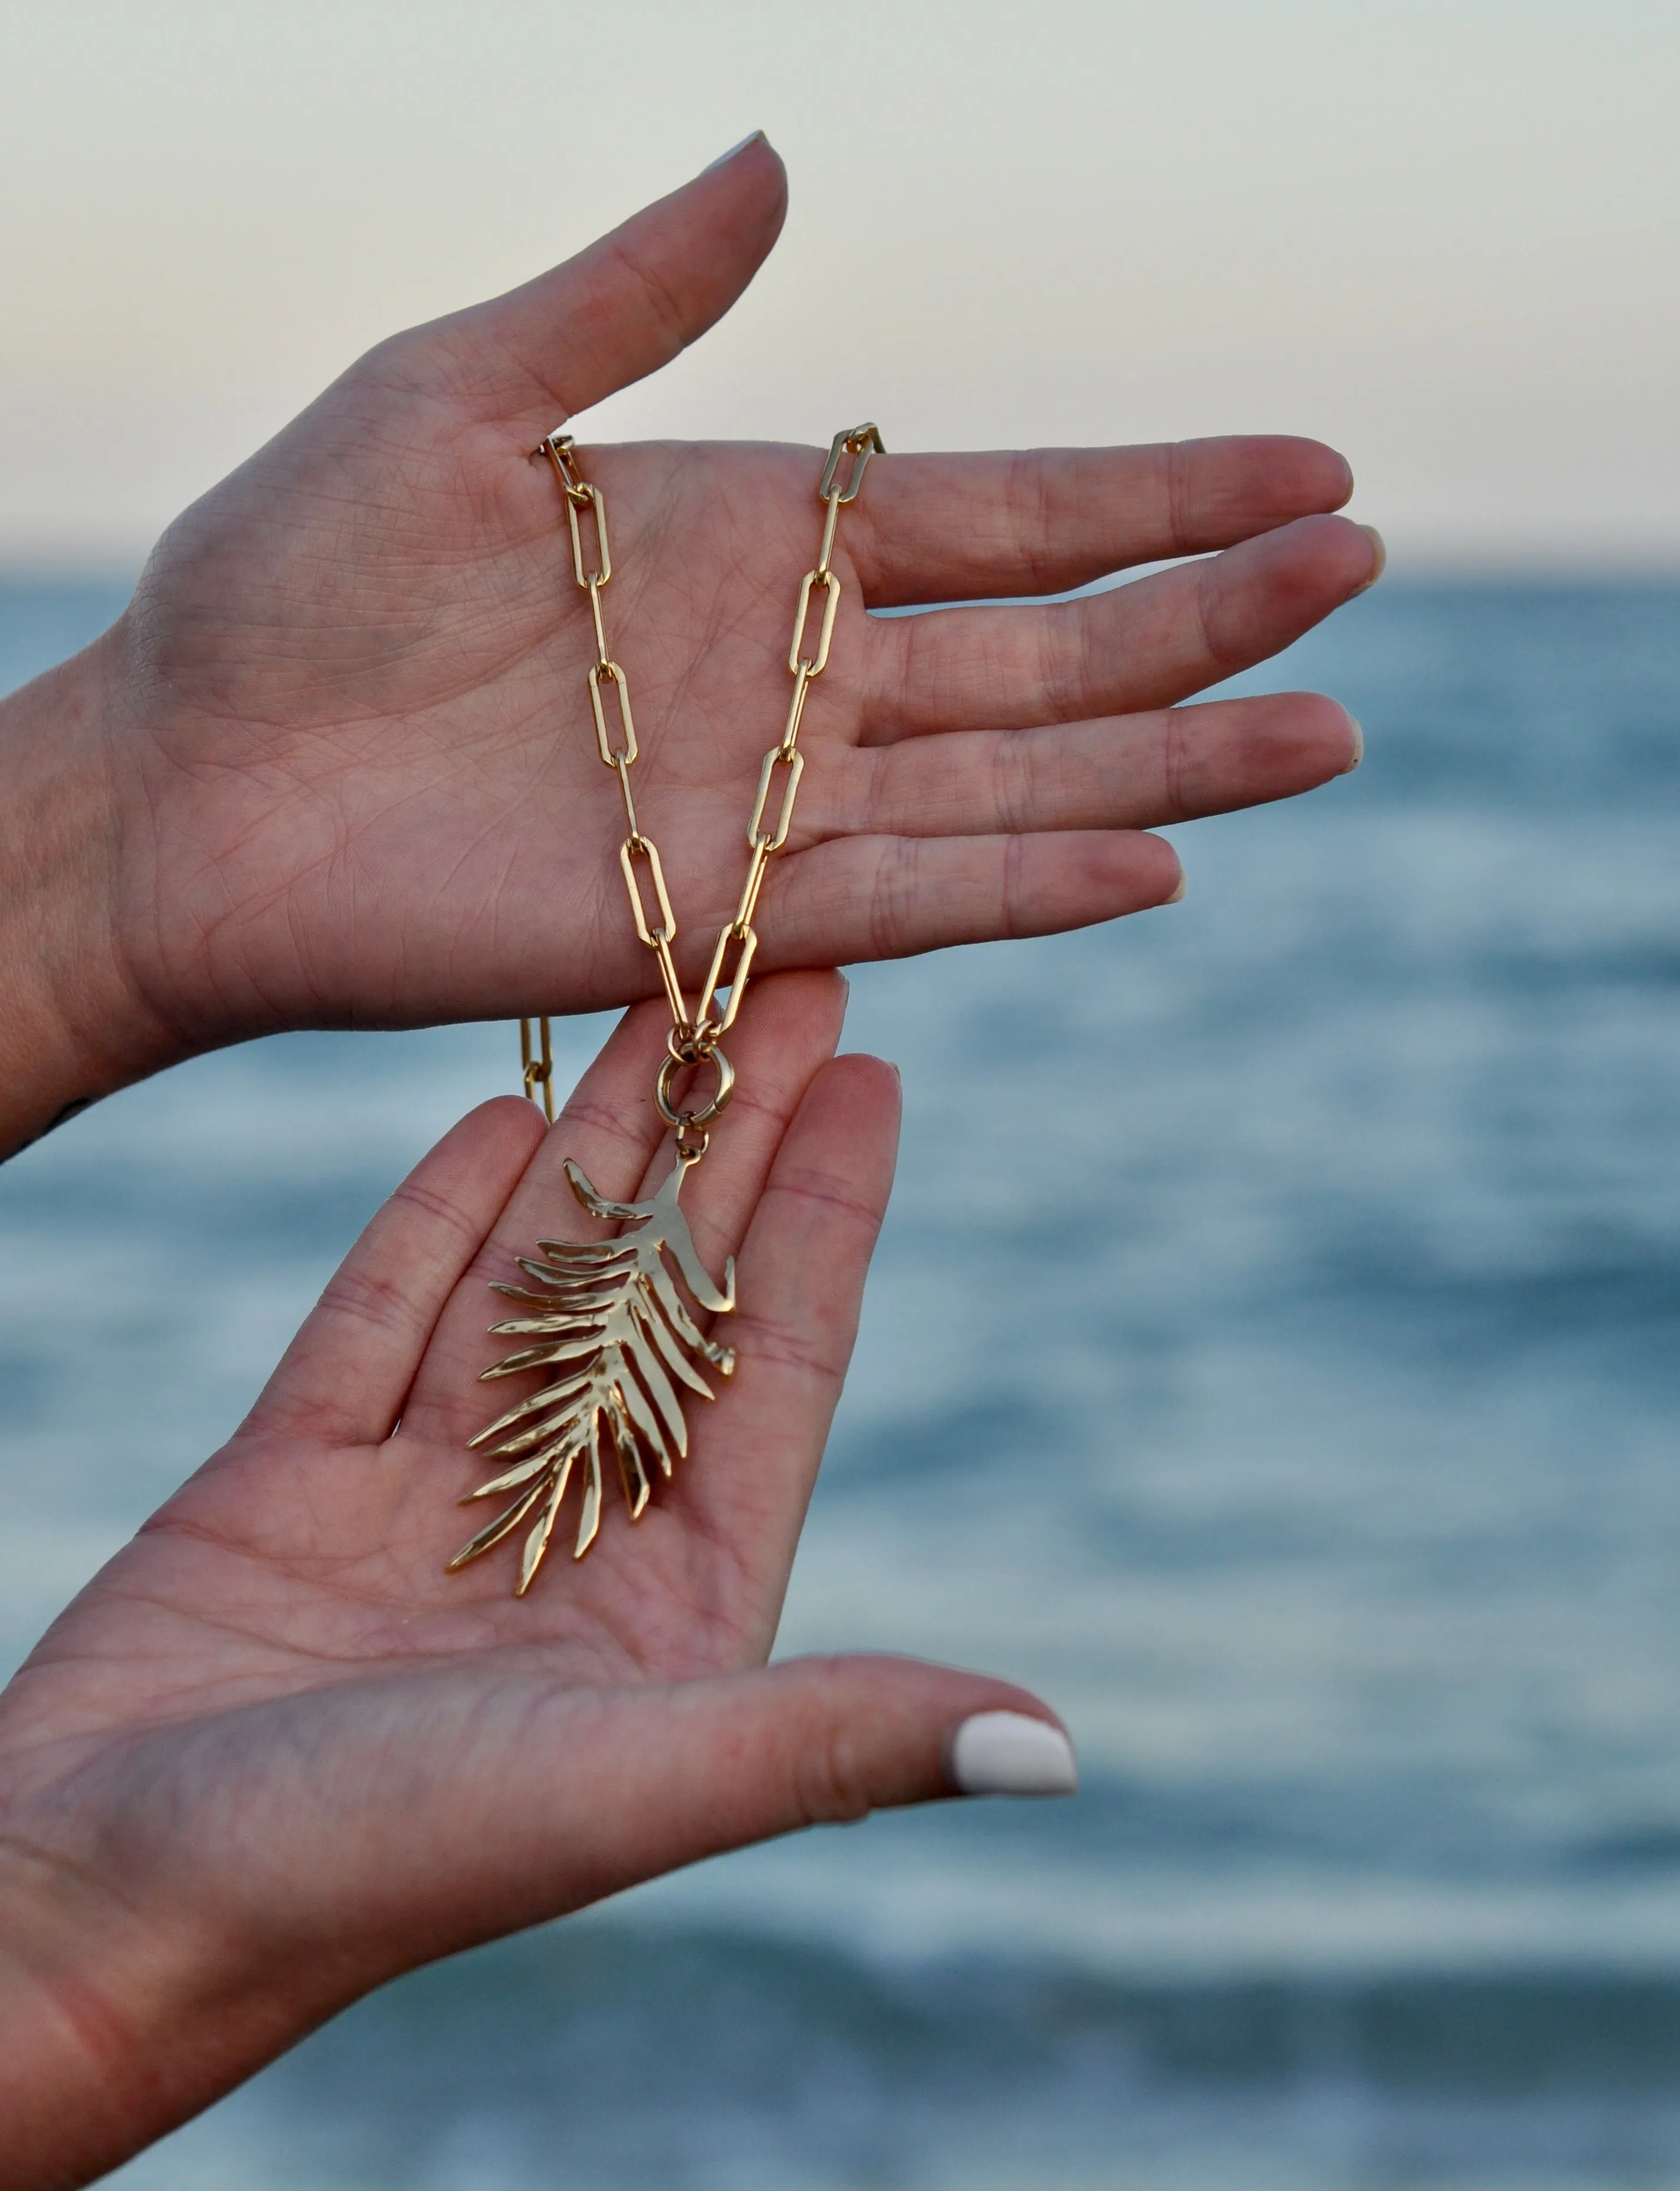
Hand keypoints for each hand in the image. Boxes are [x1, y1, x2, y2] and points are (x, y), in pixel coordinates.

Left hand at [0, 135, 1371, 1149]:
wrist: (182, 779)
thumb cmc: (287, 575)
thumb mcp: (454, 389)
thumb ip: (628, 293)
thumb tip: (779, 157)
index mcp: (755, 538)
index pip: (1005, 512)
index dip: (1160, 493)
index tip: (1307, 468)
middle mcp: (795, 676)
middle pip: (1053, 649)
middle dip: (1210, 615)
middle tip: (1362, 573)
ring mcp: (769, 802)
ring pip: (1020, 782)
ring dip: (1176, 761)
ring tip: (1331, 730)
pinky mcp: (716, 919)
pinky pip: (910, 896)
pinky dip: (1031, 883)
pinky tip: (1155, 859)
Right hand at [0, 974, 1066, 2186]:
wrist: (83, 1911)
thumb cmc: (368, 1873)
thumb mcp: (628, 1786)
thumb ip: (833, 1737)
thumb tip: (1053, 1744)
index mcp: (662, 1608)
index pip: (774, 1365)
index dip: (827, 1215)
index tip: (876, 1072)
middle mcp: (557, 1542)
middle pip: (665, 1293)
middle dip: (731, 1136)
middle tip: (786, 977)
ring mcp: (419, 1504)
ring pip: (529, 1284)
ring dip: (600, 1146)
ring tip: (661, 1002)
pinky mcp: (289, 1483)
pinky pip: (380, 1318)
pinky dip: (436, 1219)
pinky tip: (498, 1116)